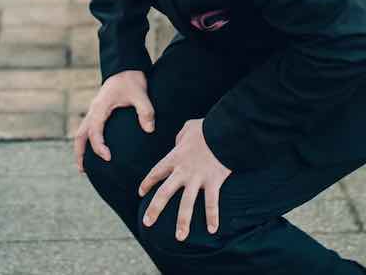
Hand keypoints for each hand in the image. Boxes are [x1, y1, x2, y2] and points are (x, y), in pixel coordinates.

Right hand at [73, 70, 155, 172]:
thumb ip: (145, 112)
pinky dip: (86, 141)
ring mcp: (94, 111)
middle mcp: (93, 110)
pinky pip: (87, 129)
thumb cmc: (132, 80)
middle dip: (79, 153)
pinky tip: (93, 151)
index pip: (94, 131)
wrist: (125, 67)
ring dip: (80, 148)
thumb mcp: (141, 94)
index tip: (107, 157)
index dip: (99, 146)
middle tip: (83, 170)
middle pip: (80, 134)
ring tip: (83, 166)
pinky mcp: (98, 111)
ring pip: (81, 132)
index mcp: (100, 107)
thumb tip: (149, 130)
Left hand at [138, 118, 231, 240]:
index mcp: (174, 157)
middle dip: (155, 209)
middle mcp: (182, 171)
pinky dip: (212, 216)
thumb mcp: (188, 128)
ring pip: (187, 204)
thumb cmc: (207, 128)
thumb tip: (178, 141)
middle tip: (147, 223)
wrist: (224, 130)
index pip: (156, 173)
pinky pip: (212, 203)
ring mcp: (198, 179)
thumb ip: (180, 137)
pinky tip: (212, 230)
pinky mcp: (213, 182)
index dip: (147, 183)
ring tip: (180, 237)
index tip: (141, 193)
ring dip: (183, 222)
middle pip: (165, 193)